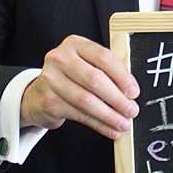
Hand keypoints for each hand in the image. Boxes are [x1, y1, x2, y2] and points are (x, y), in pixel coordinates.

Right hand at [20, 35, 139, 138]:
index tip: (134, 91)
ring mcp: (51, 79)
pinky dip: (98, 124)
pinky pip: (79, 115)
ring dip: (109, 115)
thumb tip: (130, 91)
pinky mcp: (48, 101)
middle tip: (131, 110)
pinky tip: (110, 129)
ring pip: (86, 100)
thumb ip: (108, 71)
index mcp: (75, 44)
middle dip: (117, 98)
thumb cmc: (71, 76)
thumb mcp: (88, 64)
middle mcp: (61, 58)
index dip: (122, 76)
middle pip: (95, 79)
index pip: (104, 57)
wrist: (38, 93)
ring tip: (123, 123)